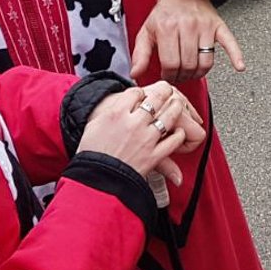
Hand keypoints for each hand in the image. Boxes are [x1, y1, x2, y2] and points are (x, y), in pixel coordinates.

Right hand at [79, 80, 206, 185]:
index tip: (142, 93)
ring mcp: (146, 139)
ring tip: (177, 104)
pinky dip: (178, 136)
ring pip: (169, 116)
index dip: (140, 91)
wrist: (96, 179)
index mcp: (116, 114)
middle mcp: (134, 123)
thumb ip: (108, 114)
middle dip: (164, 91)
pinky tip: (178, 132)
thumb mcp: (93, 127)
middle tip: (167, 90)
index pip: (135, 92)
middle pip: (156, 98)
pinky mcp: (154, 156)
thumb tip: (115, 108)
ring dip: (176, 108)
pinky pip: (173, 142)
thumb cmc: (91, 155)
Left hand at [130, 0, 244, 80]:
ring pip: (205, 61)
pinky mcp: (218, 25)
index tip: (168, 76)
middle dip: (183, 76)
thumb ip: (140, 53)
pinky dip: (236, 56)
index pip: (171, 64)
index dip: (169, 76)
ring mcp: (205, 26)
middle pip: (188, 65)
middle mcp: (187, 26)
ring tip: (192, 72)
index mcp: (168, 28)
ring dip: (199, 73)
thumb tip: (136, 73)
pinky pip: (230, 42)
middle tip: (179, 75)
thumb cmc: (165, 11)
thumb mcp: (147, 30)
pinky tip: (239, 66)